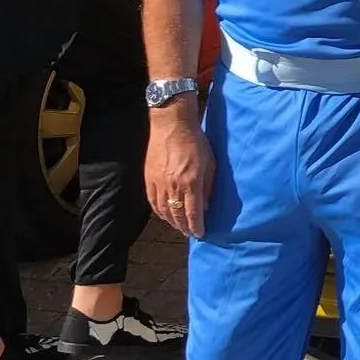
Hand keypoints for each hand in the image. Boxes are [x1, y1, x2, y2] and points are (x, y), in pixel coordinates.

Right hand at [147, 105, 214, 235]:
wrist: (171, 125)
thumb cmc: (196, 141)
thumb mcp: (210, 163)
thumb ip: (208, 187)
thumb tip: (206, 206)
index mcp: (191, 183)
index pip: (193, 213)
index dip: (196, 227)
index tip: (200, 234)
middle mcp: (173, 186)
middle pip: (177, 215)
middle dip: (184, 227)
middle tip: (190, 233)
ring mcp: (159, 183)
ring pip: (164, 211)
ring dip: (172, 222)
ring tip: (179, 227)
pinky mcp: (148, 178)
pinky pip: (153, 202)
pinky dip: (159, 212)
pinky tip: (165, 215)